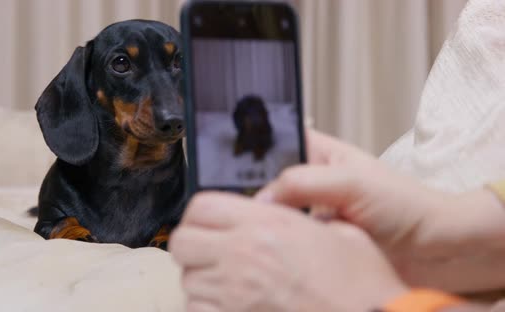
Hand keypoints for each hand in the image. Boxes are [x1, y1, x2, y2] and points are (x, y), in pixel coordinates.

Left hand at [169, 192, 406, 311]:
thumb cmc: (362, 286)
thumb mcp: (342, 233)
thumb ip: (303, 218)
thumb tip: (280, 213)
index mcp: (268, 224)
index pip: (202, 205)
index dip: (201, 214)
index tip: (210, 222)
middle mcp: (243, 255)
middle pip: (182, 242)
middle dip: (193, 247)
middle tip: (213, 254)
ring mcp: (233, 293)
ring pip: (188, 281)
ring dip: (203, 282)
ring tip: (230, 285)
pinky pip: (197, 311)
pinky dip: (208, 309)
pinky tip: (233, 307)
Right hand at [257, 130, 504, 291]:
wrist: (432, 249)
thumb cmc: (402, 203)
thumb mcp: (351, 182)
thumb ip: (303, 182)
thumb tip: (260, 200)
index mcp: (314, 151)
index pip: (270, 143)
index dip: (246, 152)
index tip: (223, 168)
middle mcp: (306, 180)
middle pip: (261, 180)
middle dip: (248, 192)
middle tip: (233, 203)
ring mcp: (307, 212)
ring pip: (269, 212)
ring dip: (263, 220)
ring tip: (251, 225)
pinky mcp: (310, 240)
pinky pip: (283, 238)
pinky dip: (275, 242)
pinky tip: (270, 245)